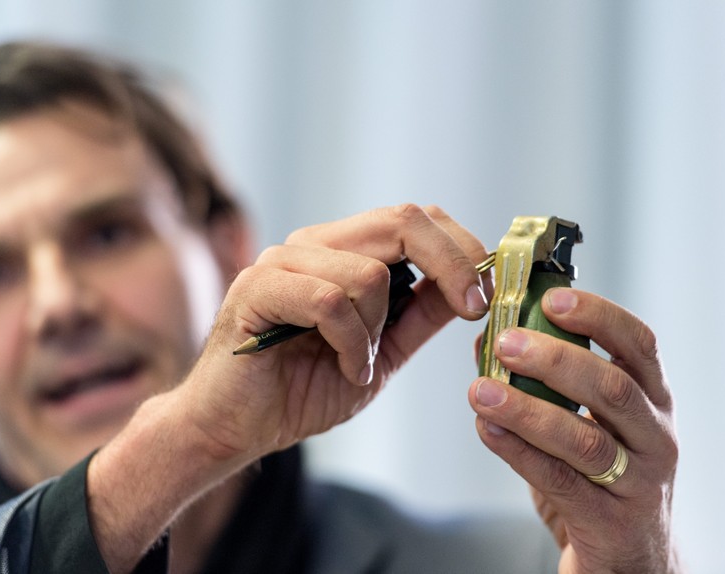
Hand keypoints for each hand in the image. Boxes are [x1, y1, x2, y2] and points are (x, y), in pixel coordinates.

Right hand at [189, 203, 490, 461]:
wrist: (237, 427)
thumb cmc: (302, 389)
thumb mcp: (382, 352)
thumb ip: (420, 315)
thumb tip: (471, 285)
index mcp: (341, 250)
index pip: (413, 218)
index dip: (461, 246)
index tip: (487, 294)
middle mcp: (312, 244)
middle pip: (401, 220)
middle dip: (452, 265)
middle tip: (474, 308)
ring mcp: (281, 260)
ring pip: (368, 274)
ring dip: (377, 333)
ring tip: (357, 366)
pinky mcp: (257, 287)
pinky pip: (329, 302)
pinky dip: (350, 345)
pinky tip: (344, 369)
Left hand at [468, 288, 680, 572]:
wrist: (628, 558)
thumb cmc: (599, 476)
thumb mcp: (585, 420)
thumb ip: (542, 380)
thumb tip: (488, 336)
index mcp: (651, 400)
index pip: (638, 344)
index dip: (597, 316)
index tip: (552, 298)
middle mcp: (654, 436)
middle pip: (613, 387)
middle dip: (556, 360)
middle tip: (507, 343)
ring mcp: (638, 482)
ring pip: (586, 439)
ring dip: (528, 410)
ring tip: (481, 391)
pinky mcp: (610, 522)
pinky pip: (560, 482)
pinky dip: (519, 453)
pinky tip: (489, 430)